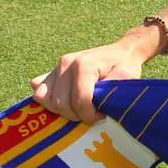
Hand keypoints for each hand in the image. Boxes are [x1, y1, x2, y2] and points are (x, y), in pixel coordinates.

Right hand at [30, 38, 147, 122]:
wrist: (121, 52)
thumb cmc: (125, 65)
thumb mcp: (127, 77)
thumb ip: (113, 91)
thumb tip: (99, 105)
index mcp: (84, 64)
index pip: (79, 100)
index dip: (90, 115)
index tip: (102, 116)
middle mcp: (66, 64)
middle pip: (61, 103)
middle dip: (77, 114)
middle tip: (93, 113)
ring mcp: (56, 67)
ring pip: (46, 100)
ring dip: (62, 110)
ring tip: (80, 108)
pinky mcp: (52, 72)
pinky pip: (40, 92)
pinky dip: (49, 102)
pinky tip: (67, 102)